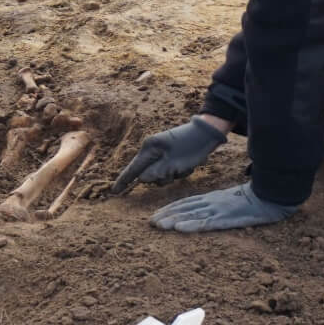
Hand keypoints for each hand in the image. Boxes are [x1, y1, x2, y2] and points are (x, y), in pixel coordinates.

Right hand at [110, 116, 228, 192]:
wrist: (209, 132)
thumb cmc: (191, 147)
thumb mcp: (173, 163)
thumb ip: (155, 173)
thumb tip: (141, 180)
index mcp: (149, 148)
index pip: (133, 168)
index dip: (123, 181)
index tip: (114, 192)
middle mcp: (152, 148)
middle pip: (148, 172)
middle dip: (161, 177)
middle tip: (176, 172)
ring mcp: (161, 150)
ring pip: (160, 172)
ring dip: (172, 175)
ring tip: (185, 167)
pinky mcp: (170, 153)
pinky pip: (168, 168)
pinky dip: (178, 170)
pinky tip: (189, 164)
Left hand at [150, 183, 297, 232]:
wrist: (272, 195)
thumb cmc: (254, 198)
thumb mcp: (232, 199)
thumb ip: (219, 203)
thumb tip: (206, 210)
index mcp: (212, 198)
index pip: (186, 203)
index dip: (170, 209)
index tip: (156, 215)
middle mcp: (212, 203)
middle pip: (184, 209)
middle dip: (166, 215)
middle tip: (150, 223)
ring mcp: (218, 210)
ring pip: (191, 215)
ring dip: (173, 220)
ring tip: (158, 225)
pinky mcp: (227, 218)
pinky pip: (206, 223)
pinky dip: (191, 225)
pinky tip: (179, 228)